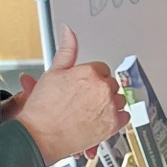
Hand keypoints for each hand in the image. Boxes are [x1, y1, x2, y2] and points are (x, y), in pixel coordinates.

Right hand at [6, 27, 125, 164]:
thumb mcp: (53, 72)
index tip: (84, 87)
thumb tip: (68, 31)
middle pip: (111, 83)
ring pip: (119, 99)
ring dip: (109, 103)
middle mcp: (102, 88)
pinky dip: (116, 118)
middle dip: (100, 90)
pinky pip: (125, 116)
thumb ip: (67, 50)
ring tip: (91, 110)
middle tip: (85, 100)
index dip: (91, 78)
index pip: (102, 69)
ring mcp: (109, 106)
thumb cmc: (43, 108)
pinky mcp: (113, 124)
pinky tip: (101, 119)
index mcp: (90, 72)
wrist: (40, 135)